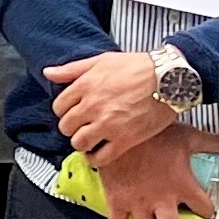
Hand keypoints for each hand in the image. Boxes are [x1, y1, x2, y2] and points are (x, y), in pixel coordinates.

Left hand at [48, 50, 179, 164]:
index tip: (75, 112)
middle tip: (84, 125)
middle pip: (66, 127)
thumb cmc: (138, 66)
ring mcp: (108, 124)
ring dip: (82, 143)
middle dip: (72, 127)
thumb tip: (47, 73)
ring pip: (79, 143)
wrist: (170, 79)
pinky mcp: (124, 140)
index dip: (66, 111)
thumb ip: (72, 69)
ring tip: (92, 138)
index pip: (59, 107)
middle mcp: (93, 106)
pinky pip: (99, 158)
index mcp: (86, 85)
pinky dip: (95, 158)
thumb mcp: (102, 60)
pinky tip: (99, 151)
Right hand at [93, 126, 213, 218]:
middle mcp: (162, 200)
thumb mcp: (188, 136)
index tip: (204, 210)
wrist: (119, 127)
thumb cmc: (155, 132)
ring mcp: (138, 203)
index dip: (207, 212)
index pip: (204, 210)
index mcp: (183, 185)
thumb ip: (214, 144)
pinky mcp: (117, 201)